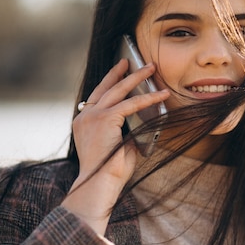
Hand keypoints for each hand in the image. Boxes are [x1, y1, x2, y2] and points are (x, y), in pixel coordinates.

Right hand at [61, 59, 168, 234]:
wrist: (100, 184)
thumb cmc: (111, 171)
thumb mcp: (119, 144)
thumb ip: (128, 128)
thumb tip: (147, 116)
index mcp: (83, 122)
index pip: (97, 96)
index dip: (109, 81)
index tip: (119, 70)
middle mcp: (85, 116)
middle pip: (106, 87)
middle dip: (121, 73)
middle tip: (133, 61)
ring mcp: (92, 116)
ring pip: (118, 90)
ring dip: (137, 77)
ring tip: (151, 68)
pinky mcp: (105, 119)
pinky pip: (130, 104)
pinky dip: (148, 98)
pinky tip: (161, 94)